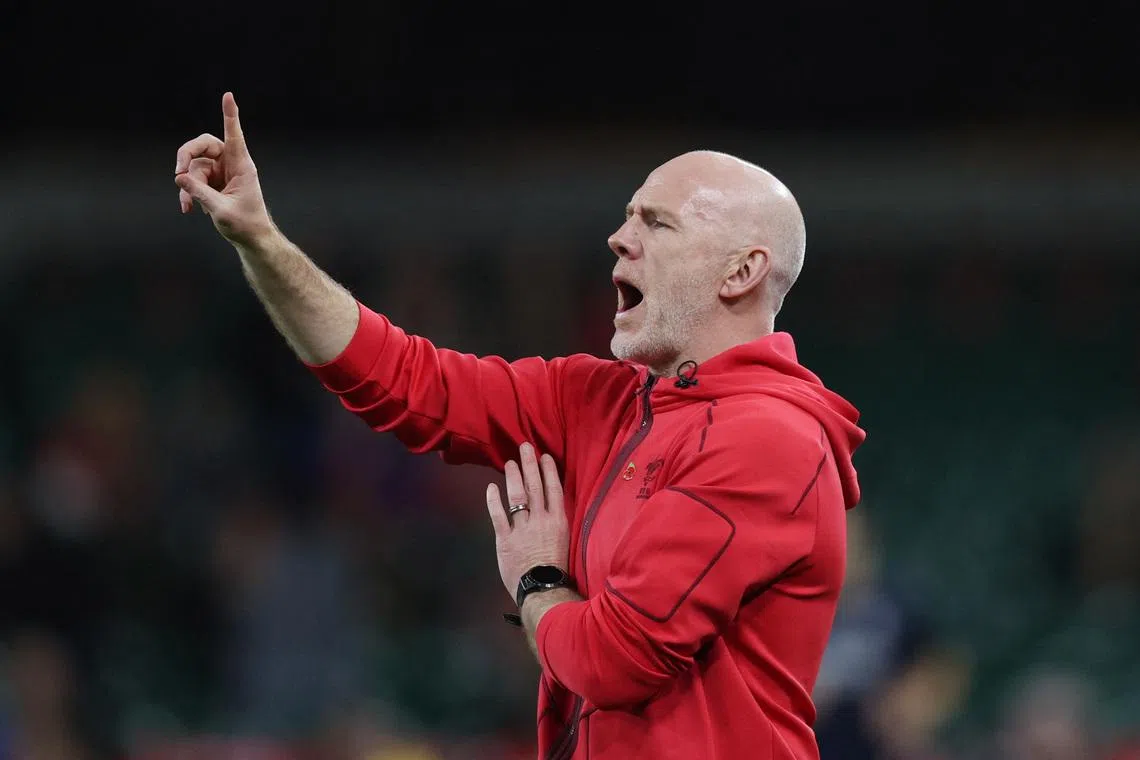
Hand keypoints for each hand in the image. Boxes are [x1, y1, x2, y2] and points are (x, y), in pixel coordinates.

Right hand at [174, 92, 274, 247]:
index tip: (228, 95)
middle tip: (178, 172)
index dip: (230, 115)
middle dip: (187, 157)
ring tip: (186, 205)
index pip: (234, 135)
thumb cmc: (245, 225)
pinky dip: (188, 192)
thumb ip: (200, 193)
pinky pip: (194, 179)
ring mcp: (221, 172)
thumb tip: (179, 177)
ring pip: (195, 167)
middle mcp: (231, 164)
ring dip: (187, 185)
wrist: (251, 239)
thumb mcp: (221, 210)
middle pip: (203, 145)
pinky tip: (188, 208)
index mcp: (242, 166)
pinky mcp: (213, 181)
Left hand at [486, 443, 569, 600]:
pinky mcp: (505, 539)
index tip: (544, 456)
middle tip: (525, 447)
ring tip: (510, 463)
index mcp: (558, 521)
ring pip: (517, 497)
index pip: (554, 489)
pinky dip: (494, 500)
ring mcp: (522, 529)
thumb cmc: (557, 569)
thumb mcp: (565, 542)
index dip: (549, 471)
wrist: (543, 589)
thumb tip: (554, 508)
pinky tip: (491, 487)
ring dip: (513, 477)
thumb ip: (558, 523)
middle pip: (535, 487)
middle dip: (530, 465)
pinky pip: (498, 515)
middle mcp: (541, 520)